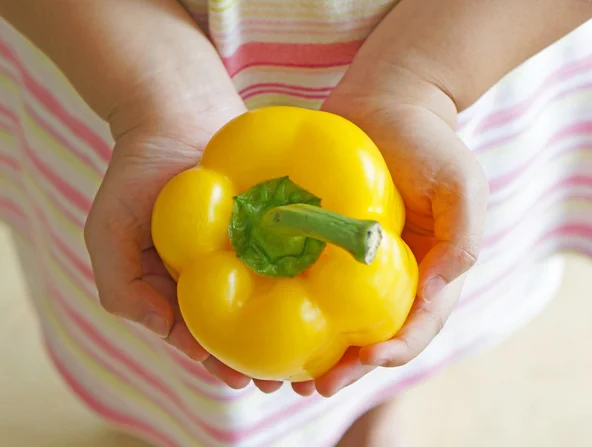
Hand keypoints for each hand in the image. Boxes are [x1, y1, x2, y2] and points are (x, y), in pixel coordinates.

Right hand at [84, 95, 285, 392]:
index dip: (219, 362)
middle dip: (263, 357)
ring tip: (314, 355)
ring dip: (293, 330)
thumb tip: (165, 331)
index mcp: (179, 285)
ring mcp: (250, 248)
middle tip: (288, 378)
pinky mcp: (275, 222)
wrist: (176, 112)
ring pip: (274, 298)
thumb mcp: (108, 231)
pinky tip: (325, 298)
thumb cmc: (137, 172)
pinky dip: (307, 279)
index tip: (242, 379)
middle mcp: (218, 271)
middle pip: (244, 325)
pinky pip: (293, 256)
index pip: (200, 335)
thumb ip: (121, 287)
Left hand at [303, 68, 488, 396]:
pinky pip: (305, 280)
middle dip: (348, 367)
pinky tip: (265, 321)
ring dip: (314, 352)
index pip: (417, 324)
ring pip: (334, 319)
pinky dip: (290, 306)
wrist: (387, 100)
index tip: (369, 358)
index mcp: (427, 270)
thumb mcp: (462, 182)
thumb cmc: (429, 140)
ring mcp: (351, 260)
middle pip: (370, 334)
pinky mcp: (321, 240)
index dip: (397, 348)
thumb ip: (463, 235)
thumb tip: (441, 287)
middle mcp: (388, 274)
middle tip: (315, 389)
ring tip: (285, 379)